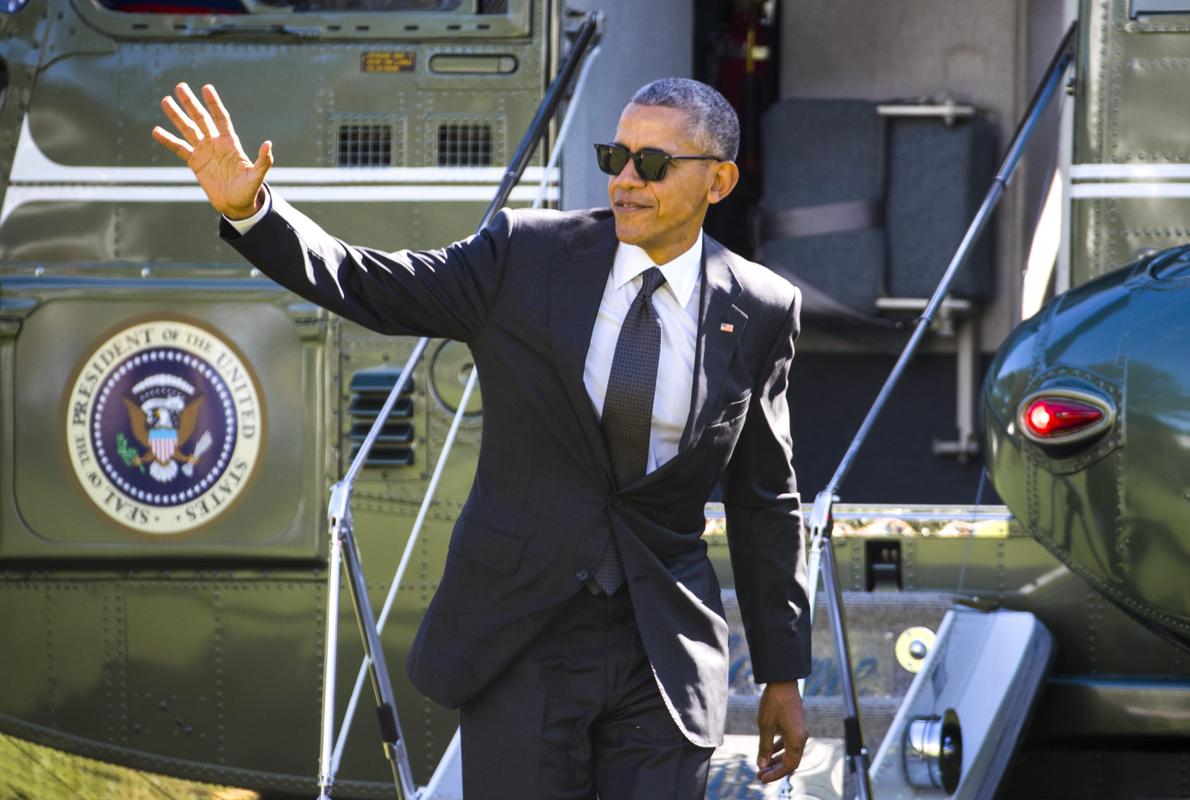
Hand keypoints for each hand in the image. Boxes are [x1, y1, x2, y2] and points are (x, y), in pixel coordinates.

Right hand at [151, 82, 272, 219]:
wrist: (236, 205)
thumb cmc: (249, 190)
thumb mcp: (257, 176)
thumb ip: (263, 161)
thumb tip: (268, 145)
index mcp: (230, 143)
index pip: (221, 118)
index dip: (214, 104)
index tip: (206, 88)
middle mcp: (216, 143)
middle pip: (201, 119)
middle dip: (191, 103)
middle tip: (180, 86)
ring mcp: (204, 151)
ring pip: (188, 129)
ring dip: (177, 116)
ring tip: (165, 101)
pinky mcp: (195, 162)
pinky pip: (179, 148)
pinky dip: (168, 140)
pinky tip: (156, 131)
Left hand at [756, 680, 807, 783]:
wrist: (782, 681)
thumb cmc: (774, 702)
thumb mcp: (765, 726)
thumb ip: (764, 747)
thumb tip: (762, 764)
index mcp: (797, 740)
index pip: (789, 765)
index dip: (775, 774)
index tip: (762, 778)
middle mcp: (801, 737)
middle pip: (790, 761)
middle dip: (775, 769)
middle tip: (760, 774)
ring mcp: (800, 730)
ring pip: (790, 751)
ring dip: (777, 759)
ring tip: (762, 765)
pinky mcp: (796, 724)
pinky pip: (789, 741)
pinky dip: (779, 748)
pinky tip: (769, 749)